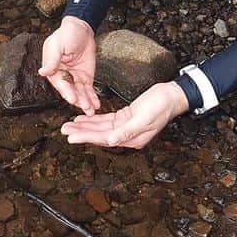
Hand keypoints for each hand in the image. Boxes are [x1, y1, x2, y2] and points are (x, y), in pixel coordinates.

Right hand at [38, 17, 100, 114]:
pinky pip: (89, 90)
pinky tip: (96, 104)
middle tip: (85, 107)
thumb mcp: (57, 44)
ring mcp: (75, 78)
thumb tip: (42, 72)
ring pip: (80, 93)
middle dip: (78, 100)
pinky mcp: (85, 77)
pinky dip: (92, 97)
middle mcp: (63, 76)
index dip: (67, 92)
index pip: (60, 83)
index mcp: (53, 69)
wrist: (82, 28)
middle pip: (71, 91)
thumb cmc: (66, 33)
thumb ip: (52, 59)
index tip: (73, 99)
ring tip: (92, 110)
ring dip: (85, 102)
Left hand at [59, 81, 188, 148]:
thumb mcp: (144, 118)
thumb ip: (127, 131)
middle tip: (64, 131)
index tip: (71, 137)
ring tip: (70, 125)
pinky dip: (95, 119)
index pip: (104, 139)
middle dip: (82, 132)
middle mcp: (127, 135)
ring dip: (86, 126)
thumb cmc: (161, 106)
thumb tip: (110, 141)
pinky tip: (84, 118)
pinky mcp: (126, 116)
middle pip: (100, 135)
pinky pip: (107, 120)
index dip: (86, 137)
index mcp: (132, 139)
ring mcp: (126, 126)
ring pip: (101, 128)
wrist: (172, 95)